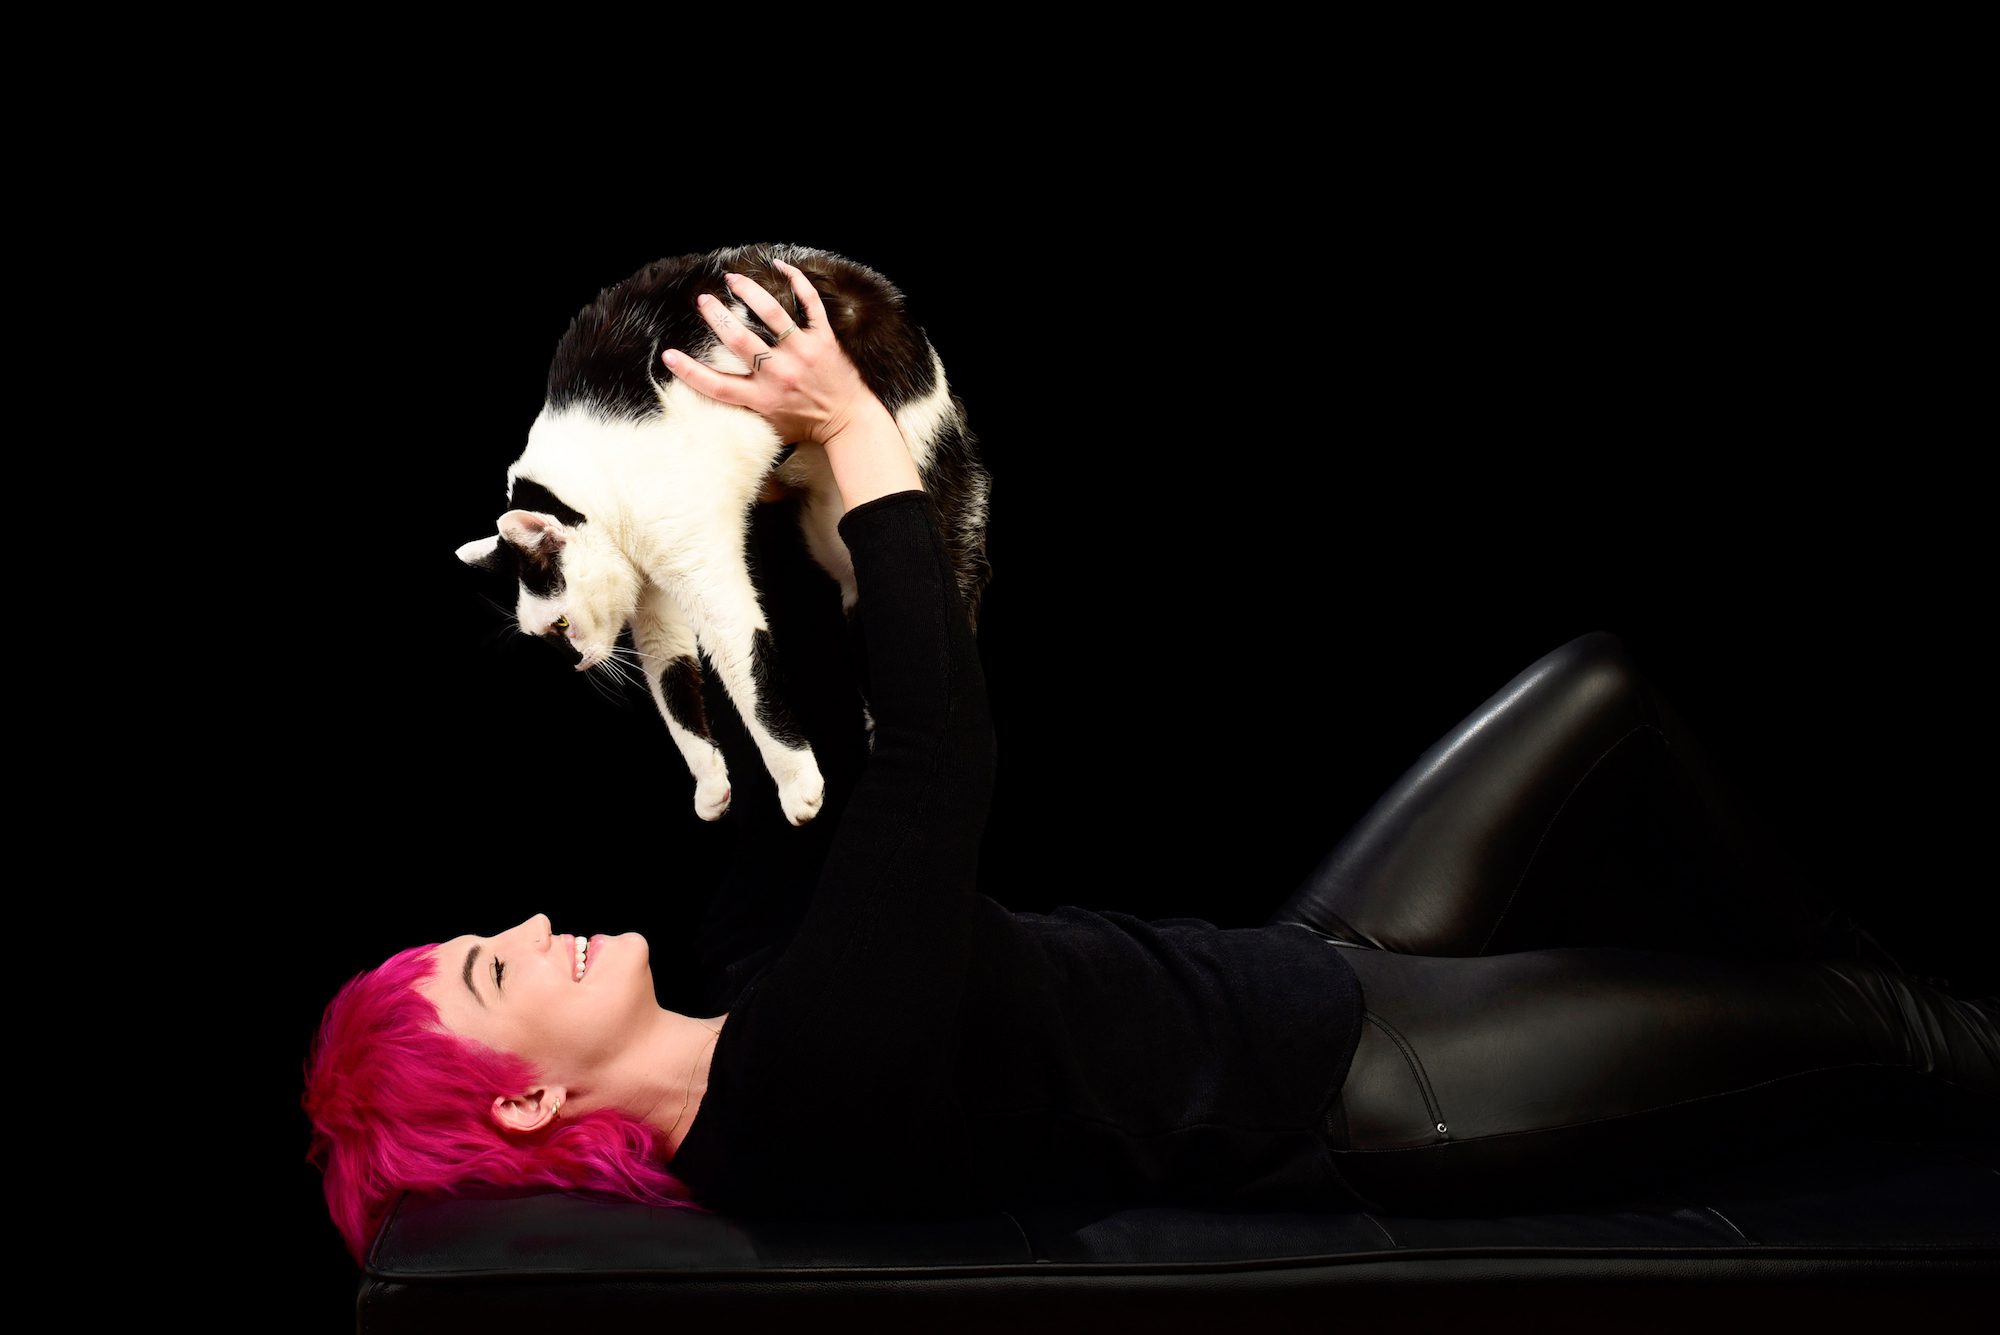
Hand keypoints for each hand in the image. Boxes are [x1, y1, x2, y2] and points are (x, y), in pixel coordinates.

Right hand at [661, 259, 882, 447]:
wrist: (849, 422)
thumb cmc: (806, 425)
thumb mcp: (769, 428)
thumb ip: (742, 414)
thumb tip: (709, 405)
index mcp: (761, 398)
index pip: (717, 385)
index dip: (689, 371)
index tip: (668, 356)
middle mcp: (779, 374)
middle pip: (739, 340)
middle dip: (717, 316)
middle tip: (704, 300)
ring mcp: (802, 353)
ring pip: (771, 314)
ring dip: (749, 292)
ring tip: (733, 279)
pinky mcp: (823, 339)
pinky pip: (809, 303)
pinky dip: (796, 281)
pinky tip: (779, 265)